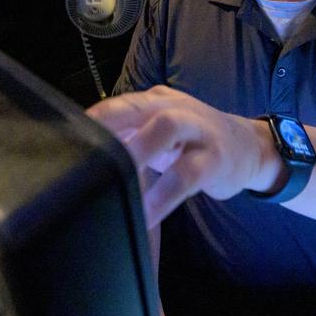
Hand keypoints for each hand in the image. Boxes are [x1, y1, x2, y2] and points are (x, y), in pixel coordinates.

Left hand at [86, 85, 278, 228]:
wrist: (249, 147)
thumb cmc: (194, 141)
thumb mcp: (161, 130)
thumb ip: (128, 134)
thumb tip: (83, 152)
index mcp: (155, 102)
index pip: (118, 104)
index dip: (93, 121)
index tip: (65, 143)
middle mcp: (174, 108)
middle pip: (137, 108)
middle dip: (110, 128)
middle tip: (84, 157)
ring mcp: (197, 130)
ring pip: (166, 129)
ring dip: (137, 152)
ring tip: (114, 180)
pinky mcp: (214, 159)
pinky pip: (185, 176)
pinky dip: (163, 196)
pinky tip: (146, 214)